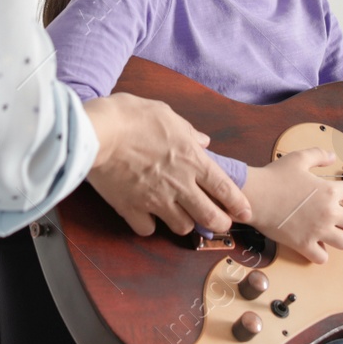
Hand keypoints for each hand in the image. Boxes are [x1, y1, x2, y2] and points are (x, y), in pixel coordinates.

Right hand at [83, 93, 252, 236]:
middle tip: (218, 221)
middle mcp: (179, 184)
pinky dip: (149, 224)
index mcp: (192, 159)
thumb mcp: (165, 114)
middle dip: (219, 222)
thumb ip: (188, 131)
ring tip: (179, 214)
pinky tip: (146, 214)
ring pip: (182, 227)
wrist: (96, 132)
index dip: (238, 204)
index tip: (245, 213)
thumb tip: (203, 140)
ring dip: (184, 222)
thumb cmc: (131, 116)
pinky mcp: (131, 209)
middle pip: (210, 216)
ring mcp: (155, 200)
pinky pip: (147, 229)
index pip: (225, 188)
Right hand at [242, 148, 342, 263]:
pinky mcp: (304, 244)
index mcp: (329, 191)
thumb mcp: (298, 159)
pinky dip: (320, 253)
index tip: (335, 193)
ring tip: (330, 232)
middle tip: (340, 216)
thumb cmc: (274, 177)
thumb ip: (318, 155)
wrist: (255, 196)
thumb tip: (332, 156)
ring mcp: (317, 231)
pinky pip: (322, 258)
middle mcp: (328, 213)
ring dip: (340, 238)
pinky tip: (314, 244)